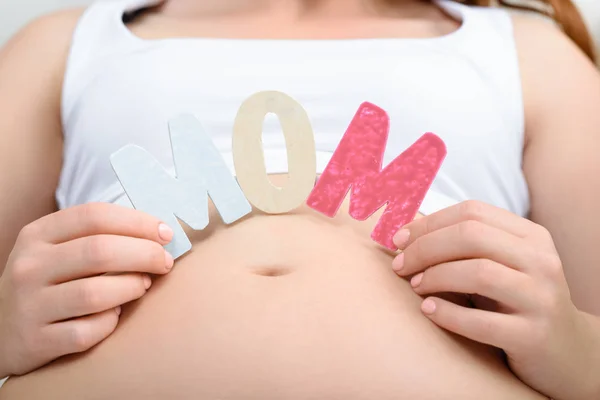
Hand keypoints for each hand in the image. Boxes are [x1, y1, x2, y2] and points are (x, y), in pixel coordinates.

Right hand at [0, 203, 174, 376]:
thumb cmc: (45, 283)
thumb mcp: (56, 250)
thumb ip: (97, 237)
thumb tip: (158, 235)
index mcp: (37, 235)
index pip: (94, 216)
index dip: (137, 222)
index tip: (165, 233)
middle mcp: (29, 267)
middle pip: (100, 251)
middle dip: (145, 254)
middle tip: (165, 261)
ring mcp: (30, 305)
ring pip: (96, 293)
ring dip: (131, 287)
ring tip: (143, 285)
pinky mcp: (36, 340)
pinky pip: (88, 331)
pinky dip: (110, 322)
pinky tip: (114, 314)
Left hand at [392, 200, 598, 399]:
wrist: (567, 352)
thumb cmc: (516, 301)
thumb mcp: (497, 264)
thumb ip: (461, 243)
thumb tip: (407, 223)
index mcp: (531, 236)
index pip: (472, 212)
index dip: (429, 222)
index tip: (399, 239)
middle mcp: (541, 262)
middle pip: (472, 236)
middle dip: (425, 248)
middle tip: (400, 265)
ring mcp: (541, 299)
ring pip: (479, 273)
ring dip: (435, 277)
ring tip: (414, 285)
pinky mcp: (533, 336)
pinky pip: (482, 322)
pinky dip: (448, 313)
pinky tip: (428, 309)